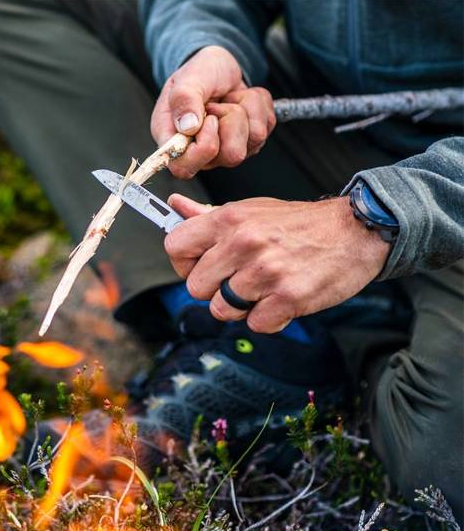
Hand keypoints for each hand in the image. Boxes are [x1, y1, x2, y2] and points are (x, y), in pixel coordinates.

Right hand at [151, 46, 275, 178]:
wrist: (220, 67)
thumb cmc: (197, 75)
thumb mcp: (186, 79)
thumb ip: (183, 100)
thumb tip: (188, 126)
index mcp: (174, 143)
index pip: (185, 169)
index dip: (204, 148)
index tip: (210, 119)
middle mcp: (201, 154)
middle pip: (230, 155)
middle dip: (230, 119)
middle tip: (216, 104)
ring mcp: (227, 151)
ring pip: (253, 140)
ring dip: (245, 109)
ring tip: (228, 99)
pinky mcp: (250, 143)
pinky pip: (266, 127)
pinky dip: (258, 105)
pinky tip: (240, 100)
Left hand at [164, 194, 391, 332]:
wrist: (356, 230)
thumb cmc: (299, 224)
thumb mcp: (251, 210)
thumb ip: (210, 215)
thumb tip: (174, 206)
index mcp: (229, 219)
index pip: (175, 247)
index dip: (184, 263)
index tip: (202, 266)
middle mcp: (243, 243)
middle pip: (196, 287)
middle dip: (214, 290)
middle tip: (240, 281)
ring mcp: (265, 271)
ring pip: (222, 310)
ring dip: (241, 307)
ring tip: (264, 289)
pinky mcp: (287, 296)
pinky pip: (255, 324)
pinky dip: (268, 318)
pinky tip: (282, 299)